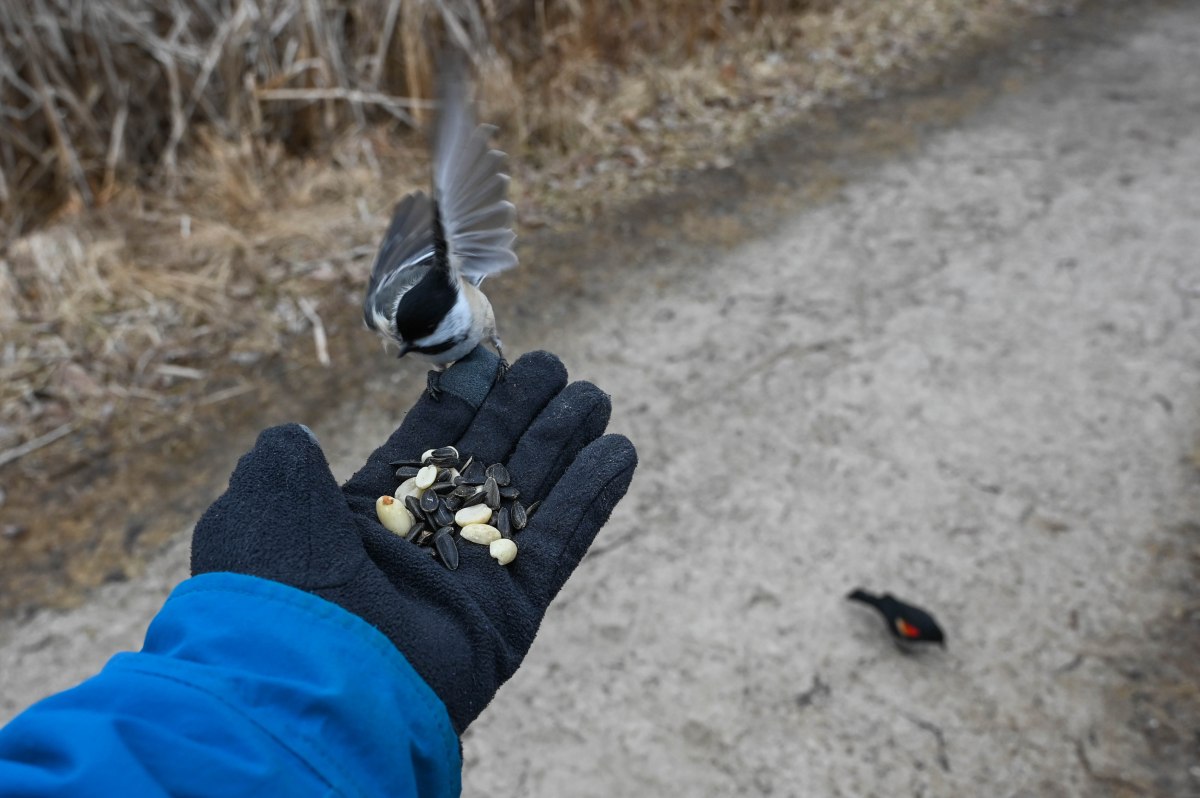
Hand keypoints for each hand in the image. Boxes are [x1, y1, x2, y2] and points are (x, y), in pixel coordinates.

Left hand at [191, 348, 636, 732]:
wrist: (310, 681)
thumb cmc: (277, 589)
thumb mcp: (262, 502)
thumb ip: (283, 460)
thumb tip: (291, 436)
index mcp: (367, 515)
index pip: (427, 444)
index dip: (462, 400)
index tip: (492, 357)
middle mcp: (425, 540)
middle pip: (489, 460)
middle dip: (523, 412)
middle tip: (555, 369)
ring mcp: (472, 576)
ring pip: (531, 494)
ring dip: (565, 443)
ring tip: (595, 397)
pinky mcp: (512, 611)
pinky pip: (560, 543)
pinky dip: (591, 498)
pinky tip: (619, 453)